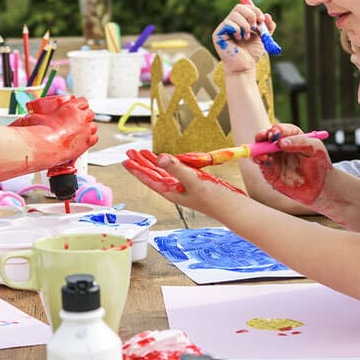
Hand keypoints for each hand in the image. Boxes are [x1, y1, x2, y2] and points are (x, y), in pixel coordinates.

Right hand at [11, 95, 98, 163]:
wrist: (44, 145)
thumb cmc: (38, 131)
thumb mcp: (37, 114)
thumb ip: (41, 111)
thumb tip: (32, 107)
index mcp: (70, 107)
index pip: (83, 101)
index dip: (80, 106)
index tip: (77, 110)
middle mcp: (80, 117)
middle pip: (91, 113)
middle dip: (85, 117)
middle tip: (77, 123)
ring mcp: (85, 130)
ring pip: (94, 126)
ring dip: (88, 128)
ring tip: (79, 133)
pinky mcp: (87, 143)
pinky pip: (95, 138)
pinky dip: (90, 139)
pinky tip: (82, 141)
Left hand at [122, 148, 244, 208]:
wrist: (233, 208)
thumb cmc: (214, 199)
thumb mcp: (193, 180)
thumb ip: (177, 168)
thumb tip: (159, 157)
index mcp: (171, 191)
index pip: (149, 179)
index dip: (137, 169)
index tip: (126, 161)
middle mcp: (175, 189)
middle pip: (153, 175)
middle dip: (141, 163)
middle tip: (130, 152)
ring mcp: (185, 187)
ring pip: (164, 173)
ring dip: (153, 163)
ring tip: (143, 153)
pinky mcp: (194, 183)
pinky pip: (177, 172)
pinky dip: (170, 165)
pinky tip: (167, 160)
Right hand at [212, 4, 274, 74]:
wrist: (245, 66)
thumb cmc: (251, 54)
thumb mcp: (263, 38)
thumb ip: (266, 27)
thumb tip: (267, 15)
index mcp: (240, 22)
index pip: (245, 7)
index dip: (255, 10)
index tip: (262, 20)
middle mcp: (231, 23)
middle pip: (239, 7)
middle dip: (251, 15)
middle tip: (256, 26)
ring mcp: (223, 28)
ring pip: (234, 15)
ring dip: (245, 26)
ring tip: (246, 38)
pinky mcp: (217, 34)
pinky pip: (228, 23)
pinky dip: (237, 30)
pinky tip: (238, 39)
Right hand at [251, 123, 331, 204]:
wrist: (320, 187)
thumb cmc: (320, 164)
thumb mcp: (316, 149)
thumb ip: (300, 142)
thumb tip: (281, 142)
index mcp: (291, 136)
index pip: (280, 129)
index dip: (276, 130)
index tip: (275, 134)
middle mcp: (280, 146)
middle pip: (265, 137)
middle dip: (262, 135)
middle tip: (263, 138)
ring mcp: (274, 158)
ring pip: (260, 149)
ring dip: (258, 149)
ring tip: (265, 155)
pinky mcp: (270, 171)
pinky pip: (260, 163)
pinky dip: (259, 160)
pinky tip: (265, 161)